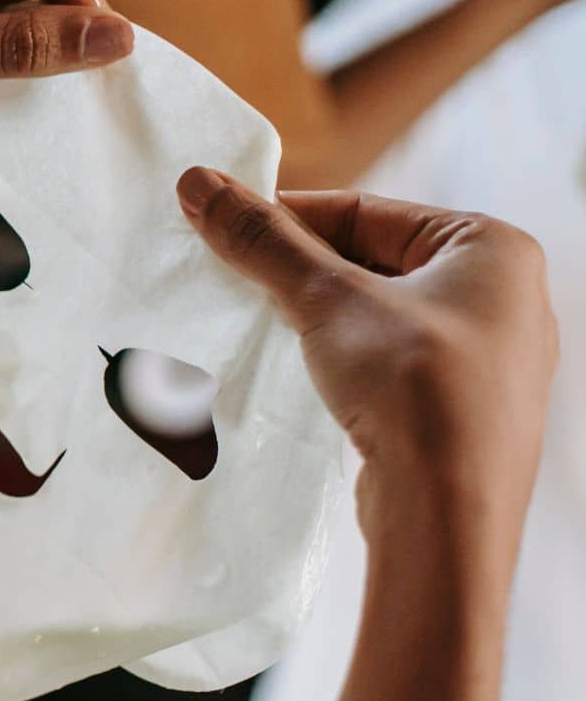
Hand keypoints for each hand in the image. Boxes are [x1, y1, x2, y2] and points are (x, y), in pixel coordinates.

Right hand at [175, 168, 556, 557]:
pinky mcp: (461, 408)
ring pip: (378, 311)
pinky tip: (299, 369)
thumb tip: (197, 182)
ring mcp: (487, 357)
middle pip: (372, 259)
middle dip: (299, 268)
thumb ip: (263, 240)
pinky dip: (341, 355)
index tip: (226, 228)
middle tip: (232, 275)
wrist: (450, 517)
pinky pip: (389, 359)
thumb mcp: (328, 299)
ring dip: (315, 314)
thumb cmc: (414, 390)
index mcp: (495, 248)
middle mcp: (504, 296)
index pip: (367, 210)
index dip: (289, 217)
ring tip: (258, 322)